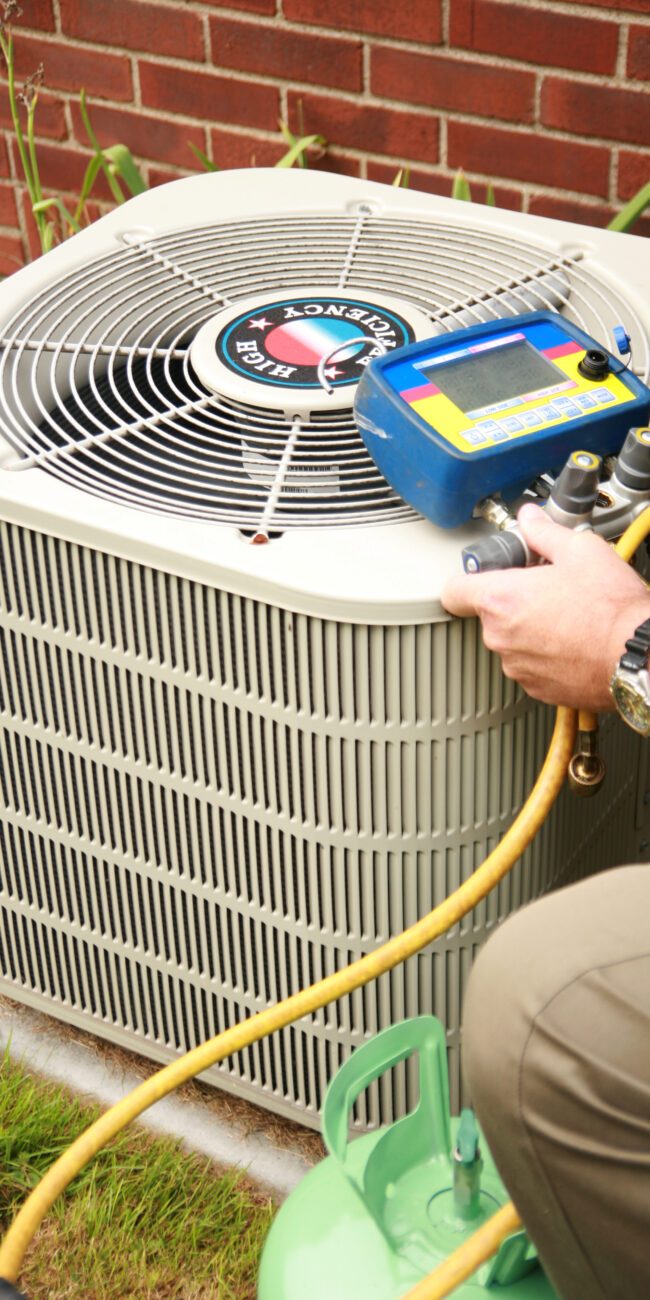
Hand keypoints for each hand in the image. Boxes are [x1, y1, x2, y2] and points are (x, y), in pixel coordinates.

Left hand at [441, 503, 649, 710]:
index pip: (454, 591)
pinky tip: (573, 640)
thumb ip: (545, 533)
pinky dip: (546, 654)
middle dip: (514, 601)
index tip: (484, 575)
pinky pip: (531, 665)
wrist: (636, 656)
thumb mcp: (581, 551)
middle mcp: (501, 637)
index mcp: (502, 599)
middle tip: (547, 589)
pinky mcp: (536, 689)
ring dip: (530, 629)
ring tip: (567, 616)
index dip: (468, 580)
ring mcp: (517, 666)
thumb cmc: (611, 609)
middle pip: (490, 614)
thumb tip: (530, 519)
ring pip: (512, 641)